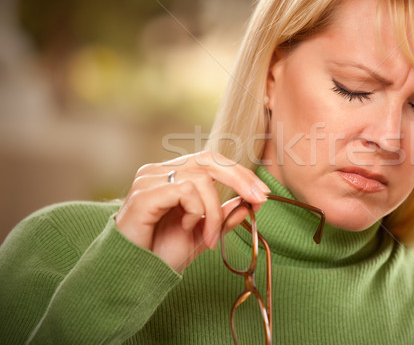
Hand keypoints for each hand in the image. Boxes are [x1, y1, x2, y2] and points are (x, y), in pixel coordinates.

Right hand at [115, 151, 269, 273]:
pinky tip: (187, 228)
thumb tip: (250, 203)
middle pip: (209, 159)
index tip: (262, 194)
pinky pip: (184, 191)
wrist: (133, 273)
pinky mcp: (144, 193)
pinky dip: (196, 211)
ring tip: (208, 236)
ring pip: (200, 179)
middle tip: (258, 199)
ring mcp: (149, 179)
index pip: (213, 160)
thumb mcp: (202, 233)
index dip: (240, 174)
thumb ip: (222, 217)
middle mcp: (160, 170)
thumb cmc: (161, 251)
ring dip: (213, 211)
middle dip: (240, 178)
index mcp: (174, 175)